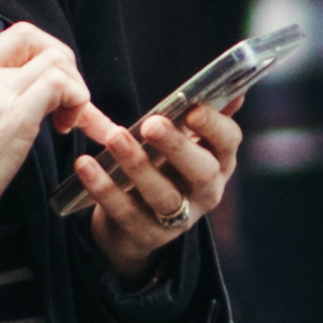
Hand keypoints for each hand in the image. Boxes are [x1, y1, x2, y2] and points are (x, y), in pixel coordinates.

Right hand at [0, 19, 88, 229]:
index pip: (16, 36)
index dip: (42, 55)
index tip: (47, 88)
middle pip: (38, 41)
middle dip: (64, 66)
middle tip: (66, 103)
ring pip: (55, 61)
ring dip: (74, 88)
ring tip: (66, 123)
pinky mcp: (15, 118)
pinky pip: (60, 86)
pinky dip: (76, 102)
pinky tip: (65, 129)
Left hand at [65, 98, 239, 278]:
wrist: (136, 224)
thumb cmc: (165, 169)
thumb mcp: (186, 144)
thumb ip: (205, 117)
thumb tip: (236, 87)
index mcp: (219, 163)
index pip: (228, 141)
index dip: (214, 125)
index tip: (191, 109)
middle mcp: (206, 193)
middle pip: (201, 172)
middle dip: (176, 147)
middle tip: (151, 124)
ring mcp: (178, 219)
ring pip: (162, 194)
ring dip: (138, 165)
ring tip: (115, 137)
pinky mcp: (147, 235)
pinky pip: (125, 211)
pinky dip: (103, 188)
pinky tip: (86, 165)